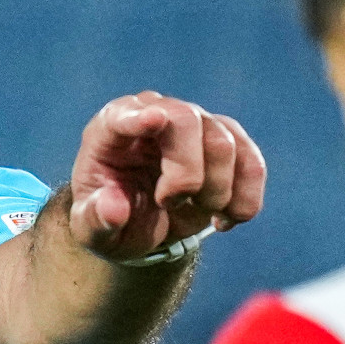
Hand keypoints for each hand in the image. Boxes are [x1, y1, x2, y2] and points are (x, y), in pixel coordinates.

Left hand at [67, 93, 262, 262]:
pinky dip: (244, 200)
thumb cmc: (110, 219)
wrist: (141, 225)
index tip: (154, 120)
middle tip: (170, 203)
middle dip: (188, 174)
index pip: (124, 114)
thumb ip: (96, 219)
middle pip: (187, 121)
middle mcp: (157, 114)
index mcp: (111, 129)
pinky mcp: (228, 143)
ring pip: (224, 143)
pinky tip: (223, 221)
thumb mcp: (92, 230)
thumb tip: (114, 208)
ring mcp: (196, 124)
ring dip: (215, 192)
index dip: (139, 117)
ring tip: (196, 213)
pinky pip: (252, 164)